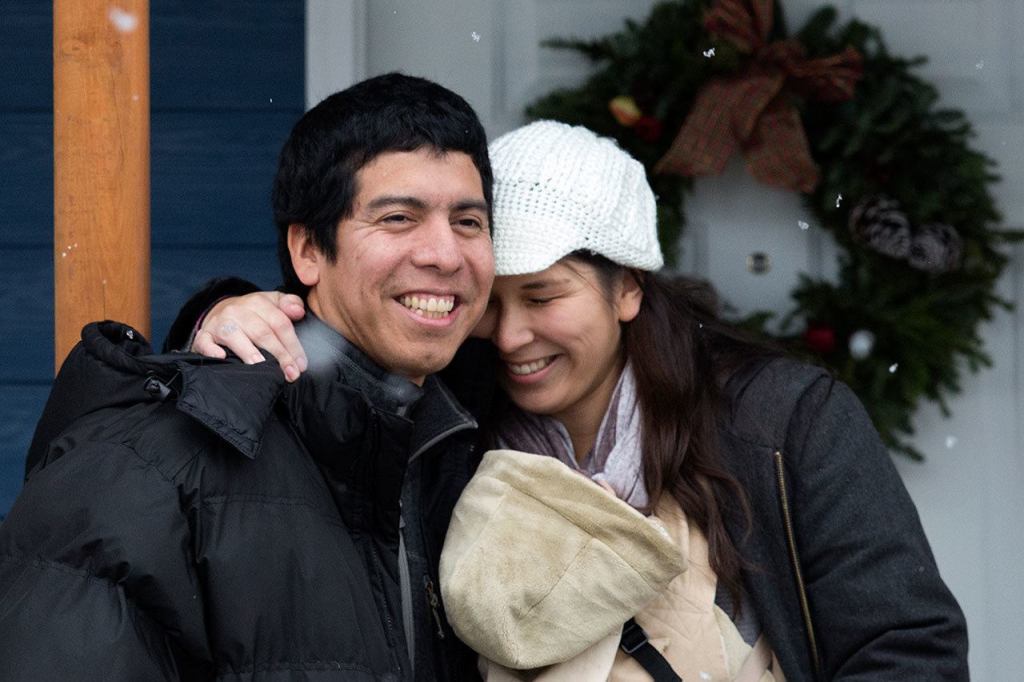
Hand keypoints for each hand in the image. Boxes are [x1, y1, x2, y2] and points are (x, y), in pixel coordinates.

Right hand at [192, 291, 307, 381]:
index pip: (280, 323)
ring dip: (249, 352)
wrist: (220, 312)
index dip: (293, 345)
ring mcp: (219, 323)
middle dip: (279, 355)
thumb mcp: (272, 303)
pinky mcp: (203, 335)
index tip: (301, 365)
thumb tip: (298, 311)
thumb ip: (290, 304)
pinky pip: (204, 342)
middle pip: (262, 332)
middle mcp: (237, 310)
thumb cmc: (253, 314)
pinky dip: (212, 350)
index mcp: (258, 302)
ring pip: (234, 335)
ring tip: (262, 367)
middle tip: (290, 374)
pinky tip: (222, 357)